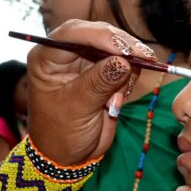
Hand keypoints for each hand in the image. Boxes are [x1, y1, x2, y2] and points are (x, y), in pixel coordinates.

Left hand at [26, 20, 152, 165]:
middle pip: (95, 34)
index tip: (123, 48)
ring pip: (112, 47)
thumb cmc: (60, 133)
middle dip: (120, 46)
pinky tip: (119, 99)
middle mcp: (64, 54)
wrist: (68, 157)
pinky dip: (128, 77)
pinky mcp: (101, 72)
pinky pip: (122, 63)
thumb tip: (123, 62)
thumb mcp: (77, 108)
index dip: (99, 36)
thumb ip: (99, 82)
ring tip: (119, 97)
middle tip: (144, 58)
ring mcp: (83, 62)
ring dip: (126, 66)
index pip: (71, 34)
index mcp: (46, 58)